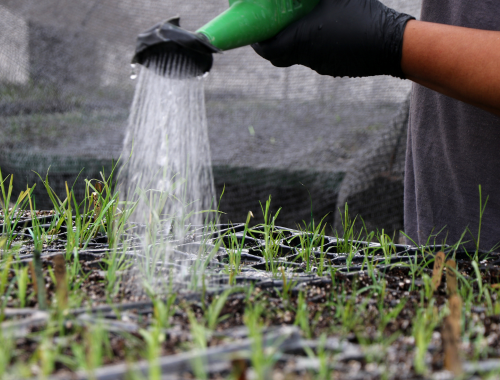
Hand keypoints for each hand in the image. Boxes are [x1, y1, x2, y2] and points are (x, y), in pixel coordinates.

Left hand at [252, 0, 413, 78]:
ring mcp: (321, 65)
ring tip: (297, 26)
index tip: (254, 31)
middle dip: (271, 44)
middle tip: (271, 28)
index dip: (256, 42)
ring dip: (292, 44)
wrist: (391, 44)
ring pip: (297, 58)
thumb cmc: (363, 15)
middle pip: (279, 58)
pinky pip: (314, 59)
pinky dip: (310, 48)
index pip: (267, 49)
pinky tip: (322, 33)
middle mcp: (308, 57)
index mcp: (302, 39)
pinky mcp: (334, 68)